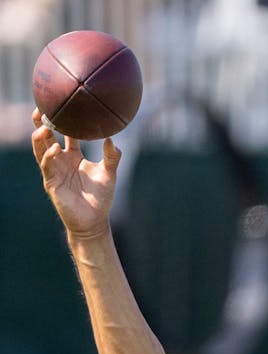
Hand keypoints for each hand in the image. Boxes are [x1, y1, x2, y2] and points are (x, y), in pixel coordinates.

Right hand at [30, 108, 116, 240]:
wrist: (94, 221)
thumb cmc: (101, 197)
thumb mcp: (109, 174)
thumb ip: (111, 157)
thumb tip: (112, 139)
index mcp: (73, 156)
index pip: (66, 133)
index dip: (64, 120)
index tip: (65, 104)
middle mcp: (61, 160)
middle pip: (46, 137)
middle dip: (42, 122)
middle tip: (42, 107)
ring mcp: (54, 170)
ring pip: (41, 149)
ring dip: (41, 137)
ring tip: (44, 125)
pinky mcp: (51, 182)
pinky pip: (47, 165)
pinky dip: (50, 155)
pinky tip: (55, 147)